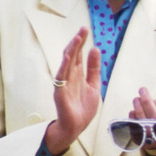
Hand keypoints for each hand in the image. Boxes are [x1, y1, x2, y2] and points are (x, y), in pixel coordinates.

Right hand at [45, 27, 100, 155]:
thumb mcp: (94, 85)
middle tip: (83, 29)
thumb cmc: (83, 107)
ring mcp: (64, 83)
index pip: (79, 55)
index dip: (82, 42)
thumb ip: (94, 68)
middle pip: (72, 55)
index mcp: (78, 74)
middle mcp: (70, 76)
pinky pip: (61, 77)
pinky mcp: (60, 91)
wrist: (76, 126)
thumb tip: (95, 49)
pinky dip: (64, 66)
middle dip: (77, 42)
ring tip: (77, 38)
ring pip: (67, 63)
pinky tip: (67, 56)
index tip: (86, 30)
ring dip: (71, 50)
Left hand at [129, 87, 155, 151]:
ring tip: (136, 99)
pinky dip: (133, 117)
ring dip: (138, 107)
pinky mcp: (137, 138)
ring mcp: (148, 137)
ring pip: (142, 120)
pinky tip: (133, 111)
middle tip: (142, 90)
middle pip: (153, 117)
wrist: (151, 125)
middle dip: (147, 102)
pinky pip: (133, 126)